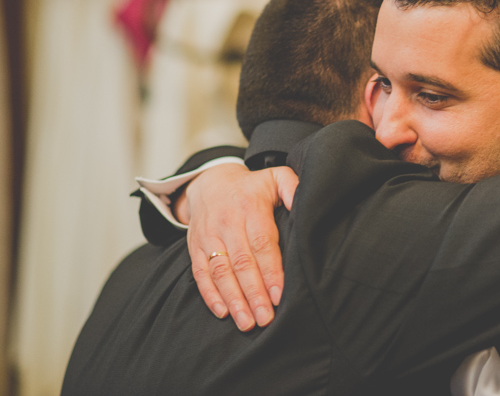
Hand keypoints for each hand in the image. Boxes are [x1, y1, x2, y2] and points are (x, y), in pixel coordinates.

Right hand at [183, 163, 298, 330]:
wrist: (210, 182)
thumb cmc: (252, 186)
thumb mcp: (275, 176)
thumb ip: (292, 186)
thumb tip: (305, 203)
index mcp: (250, 207)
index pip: (261, 243)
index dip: (270, 270)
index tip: (279, 295)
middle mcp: (227, 222)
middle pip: (241, 262)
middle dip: (254, 293)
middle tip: (265, 318)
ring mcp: (208, 236)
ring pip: (220, 272)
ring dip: (233, 300)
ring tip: (247, 322)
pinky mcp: (194, 247)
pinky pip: (200, 274)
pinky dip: (210, 295)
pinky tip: (223, 312)